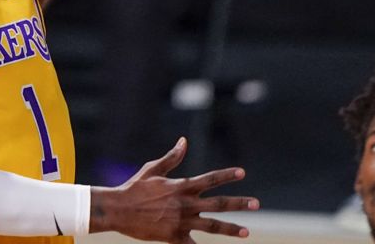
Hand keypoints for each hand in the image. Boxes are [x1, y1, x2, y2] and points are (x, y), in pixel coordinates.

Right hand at [91, 137, 256, 241]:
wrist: (118, 209)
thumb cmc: (134, 187)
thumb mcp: (153, 169)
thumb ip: (172, 157)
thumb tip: (184, 141)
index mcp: (182, 186)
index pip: (210, 179)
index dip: (226, 175)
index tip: (242, 173)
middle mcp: (185, 204)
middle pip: (218, 204)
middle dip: (239, 203)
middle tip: (256, 204)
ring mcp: (181, 222)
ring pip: (212, 226)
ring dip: (231, 229)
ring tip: (246, 232)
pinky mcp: (173, 237)